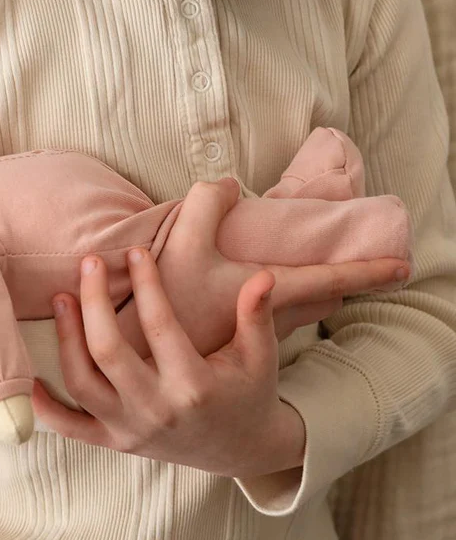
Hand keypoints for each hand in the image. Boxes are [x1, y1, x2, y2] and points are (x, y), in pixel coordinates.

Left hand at [32, 248, 305, 477]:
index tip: (136, 250)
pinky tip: (29, 376)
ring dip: (66, 338)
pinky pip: (70, 429)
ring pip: (82, 383)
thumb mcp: (261, 357)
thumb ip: (256, 315)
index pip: (160, 326)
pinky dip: (45, 406)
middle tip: (88, 261)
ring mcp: (130, 430)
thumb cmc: (249, 393)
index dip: (147, 284)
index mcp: (194, 386)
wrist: (240, 450)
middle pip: (109, 352)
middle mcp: (156, 411)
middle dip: (93, 302)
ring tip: (62, 297)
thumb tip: (263, 275)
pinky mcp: (115, 443)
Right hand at [147, 178, 409, 356]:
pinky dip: (282, 302)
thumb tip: (231, 185)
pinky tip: (260, 291)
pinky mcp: (230, 339)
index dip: (369, 270)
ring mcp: (250, 334)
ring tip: (314, 277)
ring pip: (298, 310)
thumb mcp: (186, 239)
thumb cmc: (170, 301)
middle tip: (360, 270)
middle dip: (343, 283)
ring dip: (314, 294)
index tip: (402, 266)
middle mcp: (269, 319)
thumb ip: (210, 201)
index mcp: (270, 294)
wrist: (137, 354)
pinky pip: (272, 318)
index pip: (332, 278)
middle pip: (320, 299)